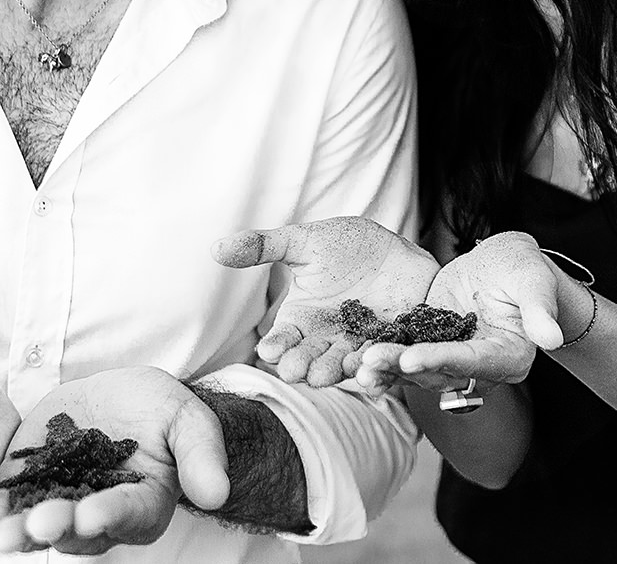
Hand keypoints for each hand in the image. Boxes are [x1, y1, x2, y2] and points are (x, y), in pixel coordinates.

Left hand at [0, 367, 229, 555]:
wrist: (123, 401)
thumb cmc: (161, 412)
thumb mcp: (186, 420)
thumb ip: (201, 454)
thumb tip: (217, 492)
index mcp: (141, 505)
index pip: (126, 514)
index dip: (109, 514)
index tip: (92, 513)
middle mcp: (97, 516)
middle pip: (75, 531)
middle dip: (54, 528)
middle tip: (37, 524)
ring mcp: (58, 502)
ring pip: (34, 527)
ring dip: (13, 534)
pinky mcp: (25, 486)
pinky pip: (4, 507)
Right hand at [213, 216, 438, 385]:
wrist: (401, 253)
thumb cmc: (349, 247)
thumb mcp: (306, 243)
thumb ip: (264, 246)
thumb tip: (216, 248)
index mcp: (300, 319)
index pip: (282, 339)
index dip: (276, 346)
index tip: (269, 349)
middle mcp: (324, 339)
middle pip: (308, 360)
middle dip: (301, 366)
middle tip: (296, 371)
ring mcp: (357, 346)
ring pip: (342, 366)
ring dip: (334, 372)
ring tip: (327, 373)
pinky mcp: (389, 348)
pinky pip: (381, 364)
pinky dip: (377, 371)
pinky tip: (372, 370)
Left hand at [356, 231, 565, 397]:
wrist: (502, 267)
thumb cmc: (523, 269)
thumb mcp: (533, 280)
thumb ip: (539, 309)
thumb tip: (551, 338)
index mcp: (507, 357)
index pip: (472, 361)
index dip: (442, 361)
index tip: (411, 358)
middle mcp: (478, 369)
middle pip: (438, 373)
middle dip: (402, 368)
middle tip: (369, 362)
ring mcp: (451, 360)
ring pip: (416, 371)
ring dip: (386, 370)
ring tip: (356, 367)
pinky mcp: (428, 347)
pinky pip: (402, 357)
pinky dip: (381, 360)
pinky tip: (352, 360)